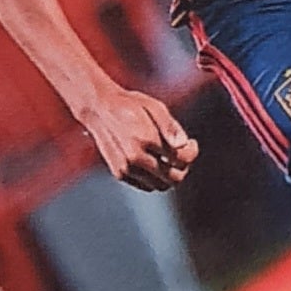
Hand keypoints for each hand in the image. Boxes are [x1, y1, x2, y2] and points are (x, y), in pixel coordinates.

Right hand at [76, 79, 197, 191]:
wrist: (98, 108)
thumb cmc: (129, 105)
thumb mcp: (154, 106)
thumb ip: (170, 126)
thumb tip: (184, 145)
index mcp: (146, 138)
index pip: (180, 158)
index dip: (192, 152)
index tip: (191, 143)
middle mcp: (135, 157)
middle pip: (173, 177)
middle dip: (184, 167)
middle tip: (183, 153)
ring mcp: (126, 168)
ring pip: (160, 186)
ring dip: (170, 175)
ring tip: (170, 158)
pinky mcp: (120, 174)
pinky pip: (147, 186)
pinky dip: (156, 178)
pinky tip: (156, 161)